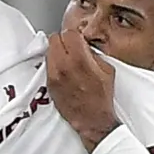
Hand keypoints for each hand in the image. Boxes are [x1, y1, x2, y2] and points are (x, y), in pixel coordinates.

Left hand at [47, 21, 117, 147]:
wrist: (93, 120)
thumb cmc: (101, 98)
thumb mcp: (106, 69)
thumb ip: (92, 53)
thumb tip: (83, 45)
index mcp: (80, 60)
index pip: (68, 33)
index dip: (74, 36)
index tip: (78, 41)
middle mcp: (63, 66)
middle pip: (54, 38)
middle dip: (63, 41)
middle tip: (71, 48)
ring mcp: (53, 75)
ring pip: (48, 51)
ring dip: (57, 52)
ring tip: (67, 60)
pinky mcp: (49, 84)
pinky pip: (47, 65)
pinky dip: (54, 64)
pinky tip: (64, 71)